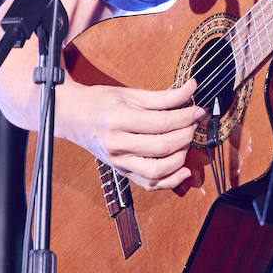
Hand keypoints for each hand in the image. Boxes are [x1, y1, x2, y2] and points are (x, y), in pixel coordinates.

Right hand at [59, 79, 205, 190]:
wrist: (74, 117)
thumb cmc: (102, 102)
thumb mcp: (131, 93)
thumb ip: (164, 96)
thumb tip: (192, 88)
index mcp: (119, 120)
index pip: (163, 122)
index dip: (187, 116)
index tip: (199, 110)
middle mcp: (118, 144)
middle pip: (163, 146)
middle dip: (187, 134)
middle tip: (194, 123)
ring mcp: (119, 162)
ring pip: (159, 170)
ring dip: (181, 156)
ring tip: (186, 140)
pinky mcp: (122, 172)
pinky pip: (150, 184)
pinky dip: (171, 181)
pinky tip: (184, 169)